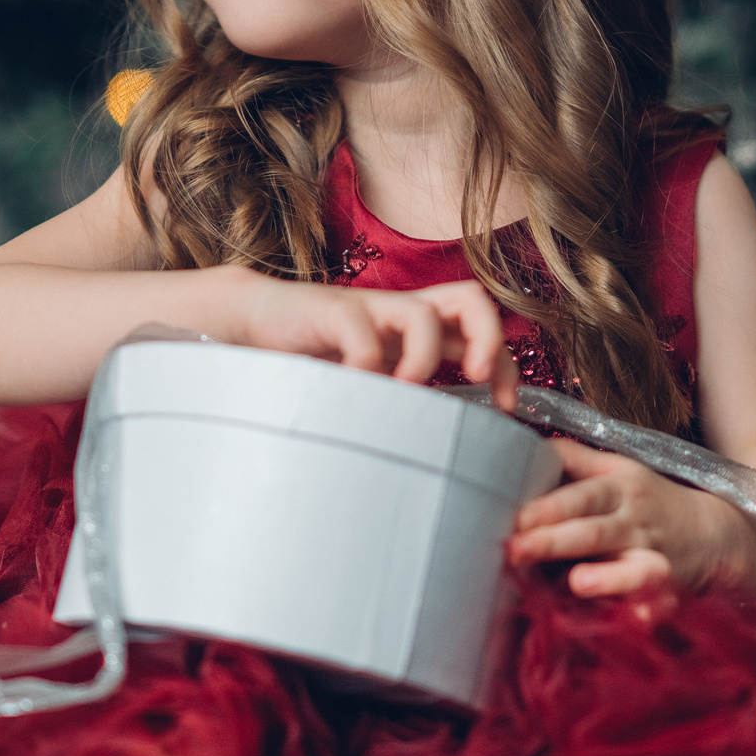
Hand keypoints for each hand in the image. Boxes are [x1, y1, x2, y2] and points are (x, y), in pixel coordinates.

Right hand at [234, 277, 518, 409]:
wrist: (249, 322)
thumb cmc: (311, 357)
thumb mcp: (368, 381)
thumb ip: (399, 402)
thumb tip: (436, 456)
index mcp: (415, 328)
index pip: (481, 328)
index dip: (505, 364)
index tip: (506, 410)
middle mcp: (400, 313)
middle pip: (472, 299)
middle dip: (489, 342)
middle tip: (474, 381)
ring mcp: (368, 310)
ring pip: (424, 314)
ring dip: (424, 359)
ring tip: (404, 391)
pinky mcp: (332, 311)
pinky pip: (362, 332)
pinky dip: (366, 366)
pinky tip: (352, 391)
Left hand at [507, 438, 752, 597]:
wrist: (713, 532)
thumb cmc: (648, 500)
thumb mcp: (616, 470)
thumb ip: (572, 459)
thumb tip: (522, 441)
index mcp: (618, 490)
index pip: (582, 495)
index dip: (550, 507)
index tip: (516, 517)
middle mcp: (634, 523)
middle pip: (594, 532)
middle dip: (555, 542)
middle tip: (515, 551)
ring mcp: (654, 557)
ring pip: (633, 568)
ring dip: (607, 577)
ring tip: (577, 583)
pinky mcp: (670, 591)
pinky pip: (663, 603)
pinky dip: (651, 611)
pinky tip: (637, 617)